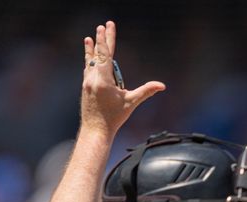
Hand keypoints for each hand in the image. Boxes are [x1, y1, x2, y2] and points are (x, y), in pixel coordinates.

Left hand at [81, 21, 164, 136]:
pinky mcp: (85, 87)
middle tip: (102, 26)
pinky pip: (87, 70)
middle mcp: (92, 78)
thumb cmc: (114, 118)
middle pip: (97, 54)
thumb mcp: (131, 103)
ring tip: (88, 38)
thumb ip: (146, 91)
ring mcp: (87, 82)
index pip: (106, 54)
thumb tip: (161, 86)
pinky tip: (89, 59)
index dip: (107, 38)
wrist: (95, 130)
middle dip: (100, 39)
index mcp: (103, 79)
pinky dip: (89, 61)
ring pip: (89, 61)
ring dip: (90, 49)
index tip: (107, 26)